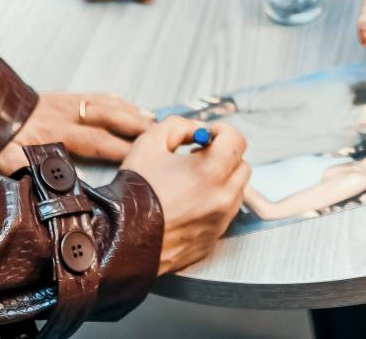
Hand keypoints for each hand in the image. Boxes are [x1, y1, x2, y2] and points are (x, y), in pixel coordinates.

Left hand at [0, 91, 152, 173]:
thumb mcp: (8, 164)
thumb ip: (33, 175)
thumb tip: (55, 192)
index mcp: (54, 135)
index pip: (95, 142)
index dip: (120, 148)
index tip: (143, 154)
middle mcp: (64, 116)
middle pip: (106, 119)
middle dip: (134, 125)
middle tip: (160, 130)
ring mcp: (63, 104)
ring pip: (102, 105)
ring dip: (127, 110)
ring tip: (151, 116)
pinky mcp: (59, 97)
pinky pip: (88, 96)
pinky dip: (107, 98)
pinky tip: (120, 99)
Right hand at [120, 117, 250, 275]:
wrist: (122, 238)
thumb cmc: (135, 192)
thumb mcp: (150, 142)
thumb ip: (178, 126)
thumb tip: (196, 129)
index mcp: (211, 172)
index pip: (238, 141)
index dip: (223, 131)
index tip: (209, 134)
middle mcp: (222, 199)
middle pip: (242, 166)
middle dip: (225, 156)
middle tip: (200, 156)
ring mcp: (219, 222)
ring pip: (236, 193)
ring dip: (222, 181)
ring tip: (192, 181)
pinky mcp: (212, 240)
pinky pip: (223, 215)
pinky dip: (213, 205)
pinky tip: (188, 203)